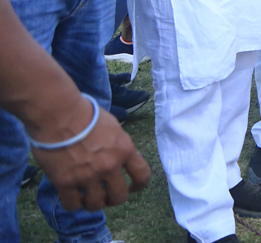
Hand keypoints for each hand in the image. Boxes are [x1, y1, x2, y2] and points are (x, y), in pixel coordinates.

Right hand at [30, 99, 150, 211]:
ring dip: (93, 203)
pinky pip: (72, 205)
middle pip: (119, 196)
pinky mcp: (65, 182)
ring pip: (96, 205)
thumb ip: (119, 146)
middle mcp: (109, 166)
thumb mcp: (114, 127)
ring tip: (88, 197)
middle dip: (114, 198)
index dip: (139, 185)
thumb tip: (120, 157)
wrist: (59, 114)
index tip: (133, 188)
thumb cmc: (86, 114)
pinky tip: (72, 197)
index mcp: (124, 150)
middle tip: (106, 195)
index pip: (142, 175)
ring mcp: (87, 176)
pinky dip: (73, 204)